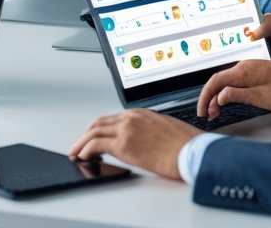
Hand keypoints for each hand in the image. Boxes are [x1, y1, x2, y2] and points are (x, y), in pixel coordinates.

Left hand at [68, 108, 196, 179]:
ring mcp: (126, 129)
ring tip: (76, 153)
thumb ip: (148, 131)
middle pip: (99, 122)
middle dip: (86, 134)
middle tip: (79, 145)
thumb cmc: (186, 145)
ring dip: (82, 142)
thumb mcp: (165, 130)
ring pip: (94, 131)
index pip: (112, 118)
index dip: (99, 129)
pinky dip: (86, 150)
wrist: (193, 152)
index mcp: (141, 113)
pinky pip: (96, 144)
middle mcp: (131, 117)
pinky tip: (83, 157)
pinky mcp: (124, 144)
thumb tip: (141, 143)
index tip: (93, 137)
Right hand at [196, 60, 270, 119]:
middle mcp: (242, 67)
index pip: (215, 82)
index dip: (205, 97)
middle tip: (206, 115)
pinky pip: (233, 82)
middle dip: (209, 99)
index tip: (201, 111)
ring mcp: (248, 69)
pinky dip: (226, 93)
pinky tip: (227, 102)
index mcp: (242, 71)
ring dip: (217, 97)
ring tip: (215, 112)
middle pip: (217, 82)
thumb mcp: (260, 97)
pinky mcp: (253, 73)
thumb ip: (237, 95)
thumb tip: (219, 96)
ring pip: (225, 82)